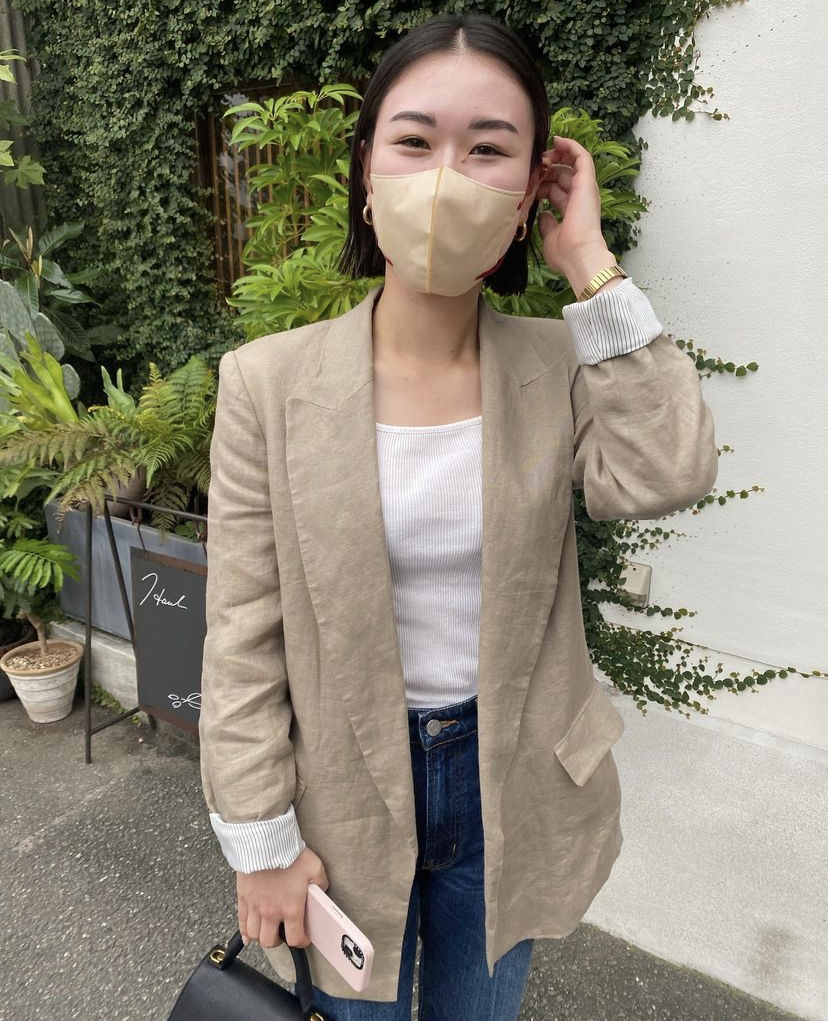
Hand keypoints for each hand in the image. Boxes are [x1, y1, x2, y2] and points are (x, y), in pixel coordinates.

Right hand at [236, 846, 328, 948]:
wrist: (265, 842)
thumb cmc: (290, 854)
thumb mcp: (315, 867)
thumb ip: (320, 883)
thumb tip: (320, 890)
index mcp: (291, 908)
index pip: (295, 938)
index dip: (301, 942)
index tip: (304, 938)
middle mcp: (271, 912)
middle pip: (270, 941)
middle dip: (278, 941)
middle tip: (283, 934)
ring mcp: (254, 907)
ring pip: (253, 935)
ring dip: (260, 937)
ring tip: (267, 931)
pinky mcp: (242, 898)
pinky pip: (240, 922)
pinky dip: (243, 931)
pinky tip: (247, 934)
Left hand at [535, 136, 617, 294]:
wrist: (578, 254)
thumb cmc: (565, 252)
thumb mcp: (549, 236)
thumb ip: (546, 223)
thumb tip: (543, 213)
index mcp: (571, 210)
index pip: (556, 191)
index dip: (541, 184)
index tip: (527, 183)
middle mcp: (580, 198)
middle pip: (561, 176)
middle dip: (545, 170)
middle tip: (531, 168)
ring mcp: (585, 189)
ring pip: (571, 164)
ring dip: (555, 156)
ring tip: (541, 154)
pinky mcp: (587, 181)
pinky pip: (582, 156)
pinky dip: (571, 146)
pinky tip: (557, 140)